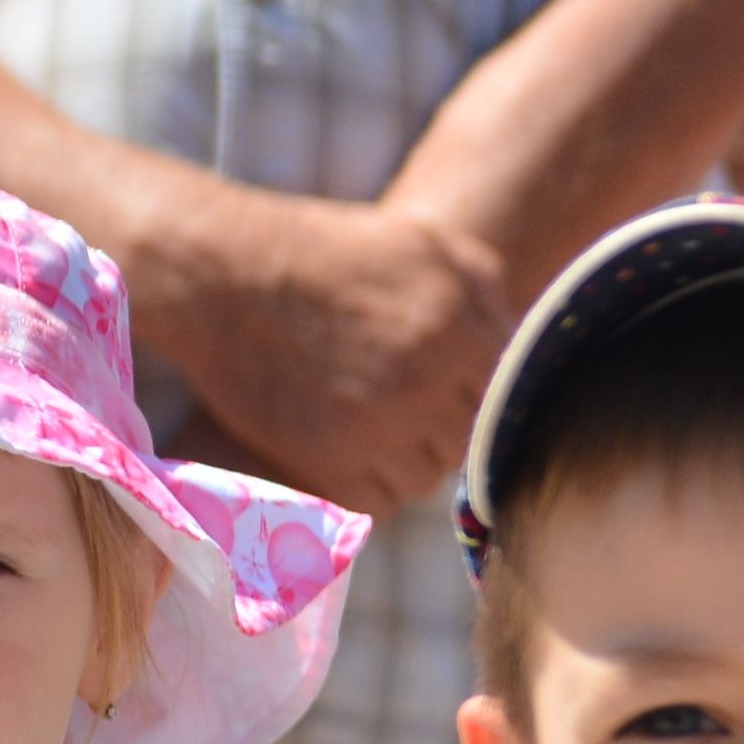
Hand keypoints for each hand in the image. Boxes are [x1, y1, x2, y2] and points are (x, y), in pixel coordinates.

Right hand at [150, 187, 510, 514]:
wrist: (223, 276)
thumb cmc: (325, 253)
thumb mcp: (425, 245)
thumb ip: (486, 293)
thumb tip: (520, 346)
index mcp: (460, 328)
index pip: (506, 391)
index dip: (473, 389)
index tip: (444, 385)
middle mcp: (431, 381)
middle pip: (469, 437)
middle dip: (443, 424)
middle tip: (399, 404)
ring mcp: (383, 427)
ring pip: (428, 474)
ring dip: (406, 457)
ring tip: (368, 421)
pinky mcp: (333, 463)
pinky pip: (382, 499)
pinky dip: (368, 482)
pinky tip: (343, 446)